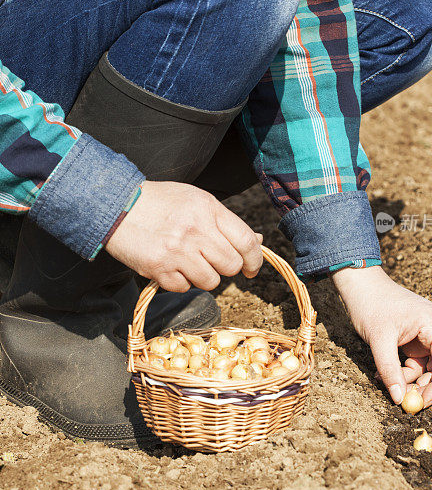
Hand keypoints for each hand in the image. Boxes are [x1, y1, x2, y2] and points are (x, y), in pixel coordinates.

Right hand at [105, 181, 262, 291]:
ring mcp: (177, 252)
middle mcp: (196, 231)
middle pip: (231, 266)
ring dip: (203, 276)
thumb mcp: (196, 201)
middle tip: (212, 261)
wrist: (116, 206)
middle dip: (226, 268)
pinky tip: (170, 265)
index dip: (254, 260)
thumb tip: (257, 241)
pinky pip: (184, 288)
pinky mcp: (159, 269)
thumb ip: (225, 222)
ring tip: (188, 261)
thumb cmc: (159, 202)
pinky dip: (180, 281)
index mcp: (208, 209)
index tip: (250, 268)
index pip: (246, 242)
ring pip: (210, 281)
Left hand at [332, 266, 431, 407]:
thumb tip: (401, 400)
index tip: (424, 402)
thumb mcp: (378, 340)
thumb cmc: (370, 305)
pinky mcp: (418, 337)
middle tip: (414, 402)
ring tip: (392, 385)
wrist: (360, 284)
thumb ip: (390, 370)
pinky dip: (407, 372)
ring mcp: (429, 332)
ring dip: (417, 380)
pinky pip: (420, 361)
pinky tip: (386, 374)